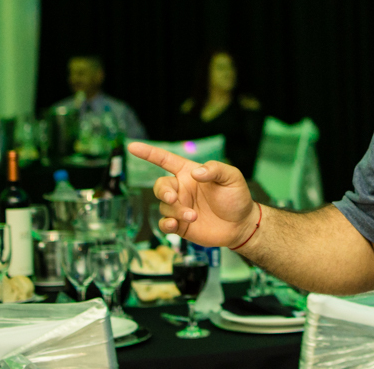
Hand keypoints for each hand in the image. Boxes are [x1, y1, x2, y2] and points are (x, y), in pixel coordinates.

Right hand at [128, 142, 259, 247]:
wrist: (241, 224)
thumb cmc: (236, 196)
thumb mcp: (231, 177)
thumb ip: (215, 170)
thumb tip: (196, 173)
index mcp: (189, 173)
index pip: (165, 160)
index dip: (149, 153)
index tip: (132, 147)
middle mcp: (181, 189)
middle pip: (160, 186)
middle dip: (164, 191)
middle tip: (175, 198)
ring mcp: (179, 207)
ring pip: (164, 206)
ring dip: (176, 211)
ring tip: (194, 216)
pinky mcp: (180, 225)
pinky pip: (164, 224)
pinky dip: (166, 224)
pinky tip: (175, 225)